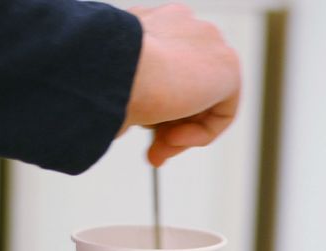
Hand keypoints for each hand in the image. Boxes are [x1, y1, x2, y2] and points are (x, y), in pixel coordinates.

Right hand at [124, 4, 240, 165]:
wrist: (109, 68)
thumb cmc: (98, 78)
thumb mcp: (112, 83)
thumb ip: (130, 90)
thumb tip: (131, 115)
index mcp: (154, 23)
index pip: (166, 68)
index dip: (155, 107)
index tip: (136, 129)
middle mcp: (182, 26)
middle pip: (187, 86)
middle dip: (170, 125)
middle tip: (152, 152)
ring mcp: (207, 41)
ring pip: (204, 101)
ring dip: (181, 133)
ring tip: (159, 148)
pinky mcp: (227, 65)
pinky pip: (222, 112)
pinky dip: (201, 134)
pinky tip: (175, 138)